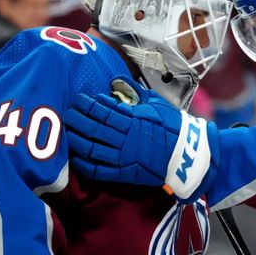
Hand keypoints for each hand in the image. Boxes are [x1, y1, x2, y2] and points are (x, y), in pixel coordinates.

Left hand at [65, 77, 217, 200]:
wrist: (188, 155)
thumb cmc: (174, 126)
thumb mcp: (157, 104)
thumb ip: (136, 92)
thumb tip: (118, 81)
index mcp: (134, 119)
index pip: (104, 110)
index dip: (88, 104)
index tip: (79, 99)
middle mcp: (126, 138)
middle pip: (94, 127)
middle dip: (77, 120)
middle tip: (66, 113)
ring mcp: (124, 157)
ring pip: (92, 148)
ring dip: (76, 140)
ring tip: (67, 132)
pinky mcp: (125, 173)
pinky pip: (99, 170)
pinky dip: (85, 164)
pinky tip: (76, 158)